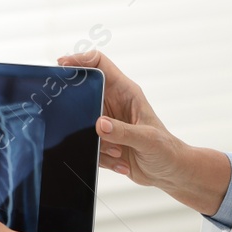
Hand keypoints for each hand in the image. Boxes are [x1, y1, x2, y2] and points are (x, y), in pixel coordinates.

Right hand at [58, 50, 227, 213]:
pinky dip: (101, 157)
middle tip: (80, 123)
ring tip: (119, 151)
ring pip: (82, 124)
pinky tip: (121, 162)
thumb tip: (99, 125)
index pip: (100, 64)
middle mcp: (114, 103)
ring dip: (97, 143)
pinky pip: (88, 145)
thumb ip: (123, 132)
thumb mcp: (147, 140)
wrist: (169, 172)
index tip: (62, 65)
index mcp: (126, 92)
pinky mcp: (102, 139)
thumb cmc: (166, 150)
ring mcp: (106, 122)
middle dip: (79, 109)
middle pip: (83, 92)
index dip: (80, 59)